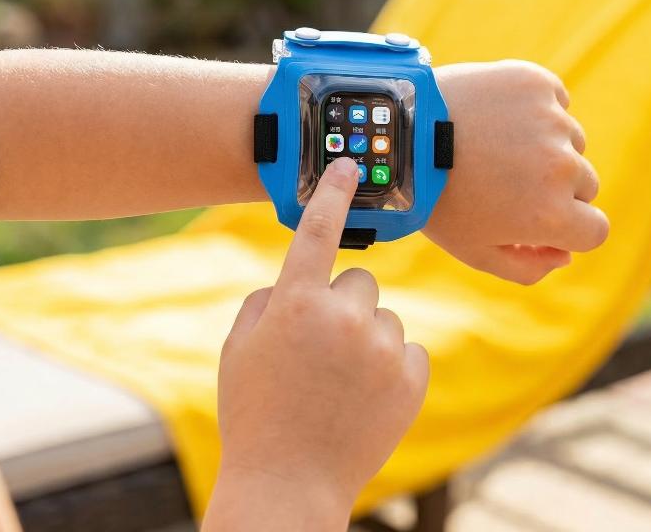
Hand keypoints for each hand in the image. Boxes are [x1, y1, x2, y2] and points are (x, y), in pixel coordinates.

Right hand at [203, 158, 428, 531]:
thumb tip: (296, 281)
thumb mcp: (239, 349)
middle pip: (359, 281)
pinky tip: (366, 394)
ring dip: (367, 337)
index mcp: (296, 303)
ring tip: (341, 381)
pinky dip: (391, 365)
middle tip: (322, 346)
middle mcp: (344, 317)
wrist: (288, 484)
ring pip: (384, 317)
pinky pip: (408, 349)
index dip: (332, 193)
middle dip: (342, 304)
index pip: (316, 231)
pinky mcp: (412, 377)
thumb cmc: (255, 413)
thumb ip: (267, 301)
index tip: (348, 165)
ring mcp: (383, 348)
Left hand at [424, 61, 608, 283]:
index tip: (540, 217)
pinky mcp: (537, 83)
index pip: (595, 230)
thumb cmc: (436, 198)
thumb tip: (565, 254)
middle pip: (585, 185)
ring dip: (546, 146)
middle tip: (506, 179)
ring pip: (571, 142)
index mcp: (553, 214)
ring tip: (496, 145)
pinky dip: (535, 109)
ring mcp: (552, 121)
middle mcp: (563, 167)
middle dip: (555, 187)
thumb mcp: (475, 251)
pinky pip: (556, 101)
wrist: (402, 134)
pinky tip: (498, 117)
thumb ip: (528, 266)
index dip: (569, 229)